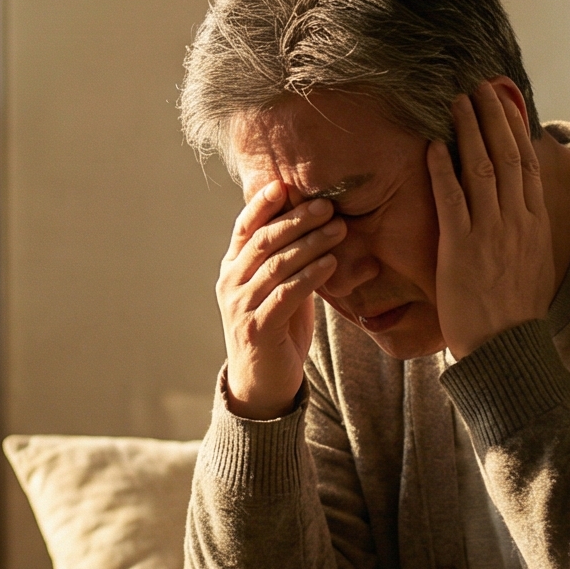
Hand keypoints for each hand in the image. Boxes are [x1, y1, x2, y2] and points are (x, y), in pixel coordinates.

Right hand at [218, 180, 344, 419]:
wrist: (262, 384)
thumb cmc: (277, 330)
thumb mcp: (279, 288)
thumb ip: (288, 260)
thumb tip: (317, 222)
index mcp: (233, 269)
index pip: (245, 228)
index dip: (262, 204)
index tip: (284, 184)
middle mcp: (231, 284)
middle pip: (263, 241)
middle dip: (296, 219)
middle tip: (327, 205)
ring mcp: (241, 307)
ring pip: (276, 265)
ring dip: (310, 244)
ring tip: (339, 230)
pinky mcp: (258, 329)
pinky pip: (286, 294)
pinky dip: (310, 276)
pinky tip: (331, 263)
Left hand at [428, 82, 552, 357]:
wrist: (508, 349)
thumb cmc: (517, 313)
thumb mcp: (535, 264)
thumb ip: (529, 232)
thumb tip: (526, 209)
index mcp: (535, 223)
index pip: (527, 164)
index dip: (515, 129)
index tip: (504, 103)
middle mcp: (516, 221)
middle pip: (507, 156)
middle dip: (492, 118)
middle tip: (479, 88)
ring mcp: (489, 233)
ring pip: (482, 169)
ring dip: (468, 131)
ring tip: (457, 103)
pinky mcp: (461, 249)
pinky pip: (451, 200)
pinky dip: (443, 171)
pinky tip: (435, 146)